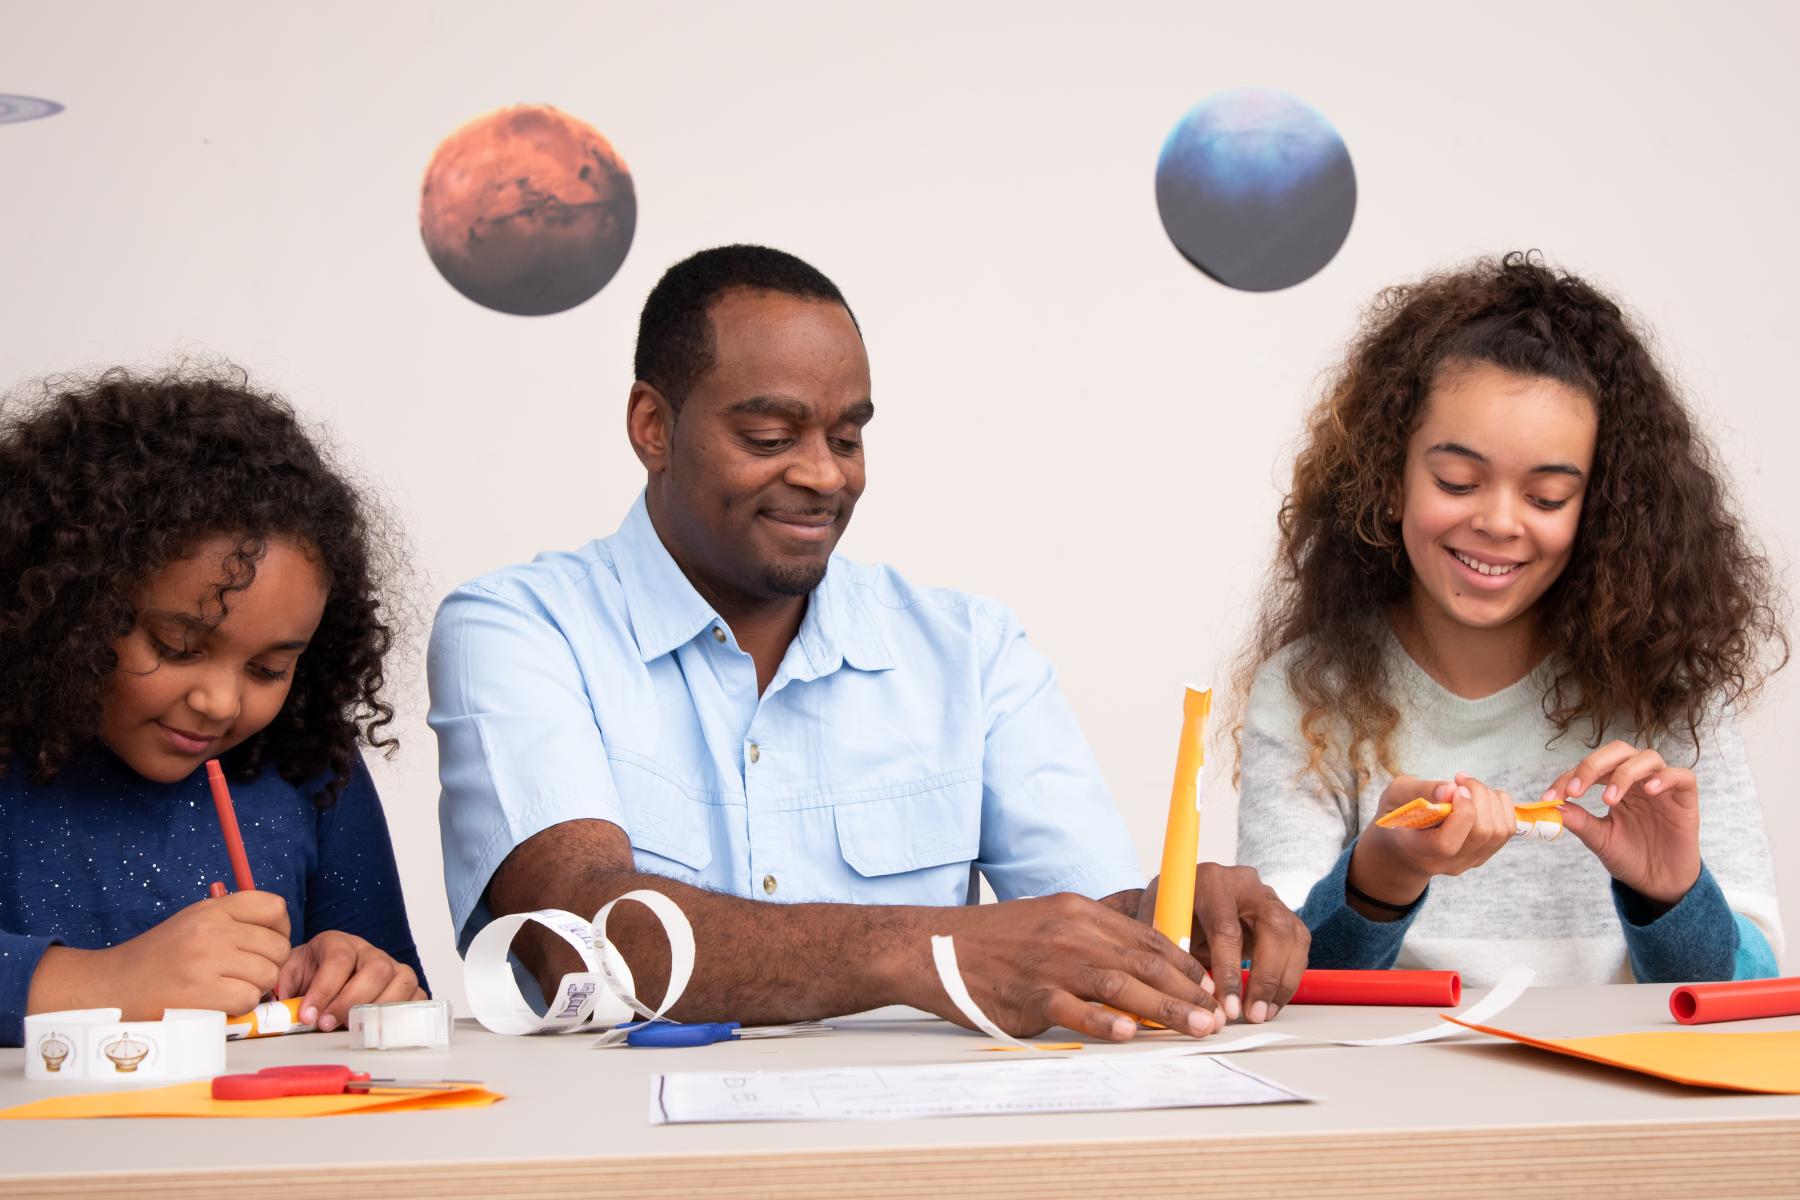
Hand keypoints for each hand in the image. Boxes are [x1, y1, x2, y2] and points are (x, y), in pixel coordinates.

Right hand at [53, 891, 291, 1021]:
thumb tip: (278, 930)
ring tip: (229, 988)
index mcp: (212, 909)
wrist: (111, 986)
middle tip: (245, 974)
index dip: (280, 928)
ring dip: (254, 988)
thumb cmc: (157, 957)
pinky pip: (249, 999)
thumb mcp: (193, 921)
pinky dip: (241, 1005)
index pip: (274, 907)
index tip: (267, 943)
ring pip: (267, 975)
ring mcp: (207, 961)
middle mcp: (212, 930)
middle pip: (277, 946)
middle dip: (268, 964)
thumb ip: (233, 919)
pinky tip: (220, 1002)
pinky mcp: (202, 993)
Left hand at [276, 931, 425, 1031]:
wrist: (320, 977)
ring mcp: (391, 967)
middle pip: (375, 968)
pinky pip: (417, 996)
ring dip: (379, 1008)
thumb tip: (268, 1016)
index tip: (307, 1014)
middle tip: (326, 1024)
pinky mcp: (405, 986)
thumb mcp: (286, 978)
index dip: (324, 989)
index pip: (338, 960)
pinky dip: (407, 1012)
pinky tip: (385, 1027)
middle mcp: (369, 952)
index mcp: (337, 943)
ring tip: (354, 1029)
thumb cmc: (305, 979)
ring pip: (401, 980)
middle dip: (350, 1000)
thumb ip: (279, 993)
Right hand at [920, 893, 1223, 1041]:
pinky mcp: (1028, 994)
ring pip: (1118, 984)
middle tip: (1214, 1014)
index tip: (1206, 986)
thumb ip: (1092, 938)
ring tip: (1193, 1026)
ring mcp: (1049, 963)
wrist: (935, 946)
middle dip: (1185, 990)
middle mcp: (1070, 933)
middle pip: (1141, 961)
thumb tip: (1136, 960)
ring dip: (1163, 1008)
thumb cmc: (994, 940)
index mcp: (1078, 912)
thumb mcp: (1049, 919)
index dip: (1182, 964)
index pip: (1144, 937)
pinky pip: (1072, 1008)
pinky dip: (1102, 1021)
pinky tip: (1127, 1032)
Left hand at [1138, 864, 1308, 1023]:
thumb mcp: (1162, 927)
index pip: (1227, 929)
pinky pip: (1297, 947)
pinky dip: (1287, 978)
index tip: (1227, 1006)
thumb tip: (1184, 996)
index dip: (1229, 971)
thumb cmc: (1172, 911)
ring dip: (1281, 981)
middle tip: (1254, 1014)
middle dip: (1267, 977)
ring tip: (1263, 1013)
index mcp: (1211, 881)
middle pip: (1272, 928)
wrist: (1184, 895)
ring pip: (1292, 937)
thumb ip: (1172, 954)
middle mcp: (1246, 883)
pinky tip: (1271, 1002)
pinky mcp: (1283, 914)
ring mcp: (1268, 897)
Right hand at [1351, 774, 1515, 909]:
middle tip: (1460, 780)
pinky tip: (1481, 796)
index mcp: (1418, 850)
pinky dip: (1501, 806)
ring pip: (1499, 831)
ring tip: (1470, 787)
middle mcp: (1447, 863)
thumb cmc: (1398, 815)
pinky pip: (1507, 830)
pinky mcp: (1483, 855)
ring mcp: (1468, 862)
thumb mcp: (1396, 795)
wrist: (1403, 845)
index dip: (1461, 812)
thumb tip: (1453, 788)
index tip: (1455, 788)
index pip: (1447, 843)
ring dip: (1491, 799)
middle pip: (1482, 833)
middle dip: (1479, 796)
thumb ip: (1422, 790)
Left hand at [1542, 741, 1700, 906]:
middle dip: (1592, 765)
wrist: (1660, 883)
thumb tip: (1554, 806)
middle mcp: (1639, 781)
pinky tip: (1650, 790)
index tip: (1550, 797)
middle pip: (1618, 751)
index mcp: (1615, 786)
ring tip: (1609, 799)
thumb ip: (1581, 822)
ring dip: (1624, 773)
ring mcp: (1663, 787)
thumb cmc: (1631, 858)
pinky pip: (1682, 776)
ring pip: (1648, 757)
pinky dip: (1665, 777)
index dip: (1567, 778)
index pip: (1589, 769)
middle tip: (1575, 790)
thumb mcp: (1601, 840)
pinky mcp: (1685, 799)